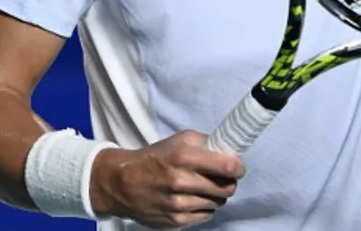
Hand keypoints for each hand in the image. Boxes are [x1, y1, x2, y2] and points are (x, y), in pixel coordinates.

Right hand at [89, 130, 245, 227]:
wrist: (123, 183)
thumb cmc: (154, 158)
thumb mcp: (179, 140)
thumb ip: (206, 143)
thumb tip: (230, 151)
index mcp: (184, 156)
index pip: (227, 166)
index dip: (238, 167)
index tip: (238, 168)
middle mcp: (181, 181)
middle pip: (226, 188)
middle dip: (228, 182)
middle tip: (223, 178)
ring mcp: (178, 204)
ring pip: (217, 203)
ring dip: (216, 196)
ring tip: (205, 188)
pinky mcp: (175, 221)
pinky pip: (206, 215)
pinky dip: (205, 207)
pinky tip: (195, 199)